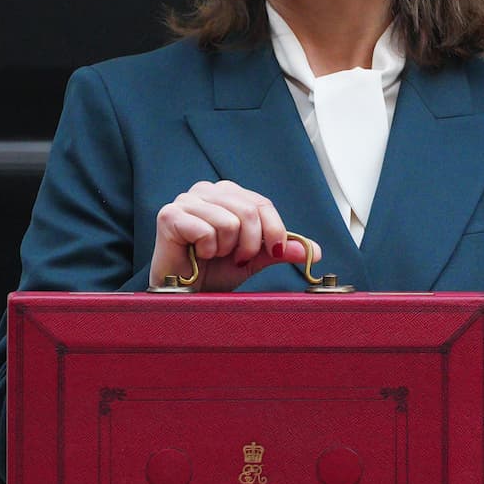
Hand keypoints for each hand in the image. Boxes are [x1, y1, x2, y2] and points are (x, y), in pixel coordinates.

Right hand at [151, 180, 322, 290]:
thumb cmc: (212, 271)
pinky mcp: (169, 215)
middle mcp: (207, 190)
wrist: (184, 293)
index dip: (275, 230)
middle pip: (249, 211)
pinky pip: (206, 230)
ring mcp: (186, 200)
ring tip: (212, 255)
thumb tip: (313, 250)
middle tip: (237, 258)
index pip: (262, 203)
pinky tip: (197, 254)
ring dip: (225, 249)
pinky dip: (207, 250)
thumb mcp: (254, 259)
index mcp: (228, 194)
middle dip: (250, 244)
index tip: (276, 252)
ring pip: (229, 222)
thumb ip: (279, 249)